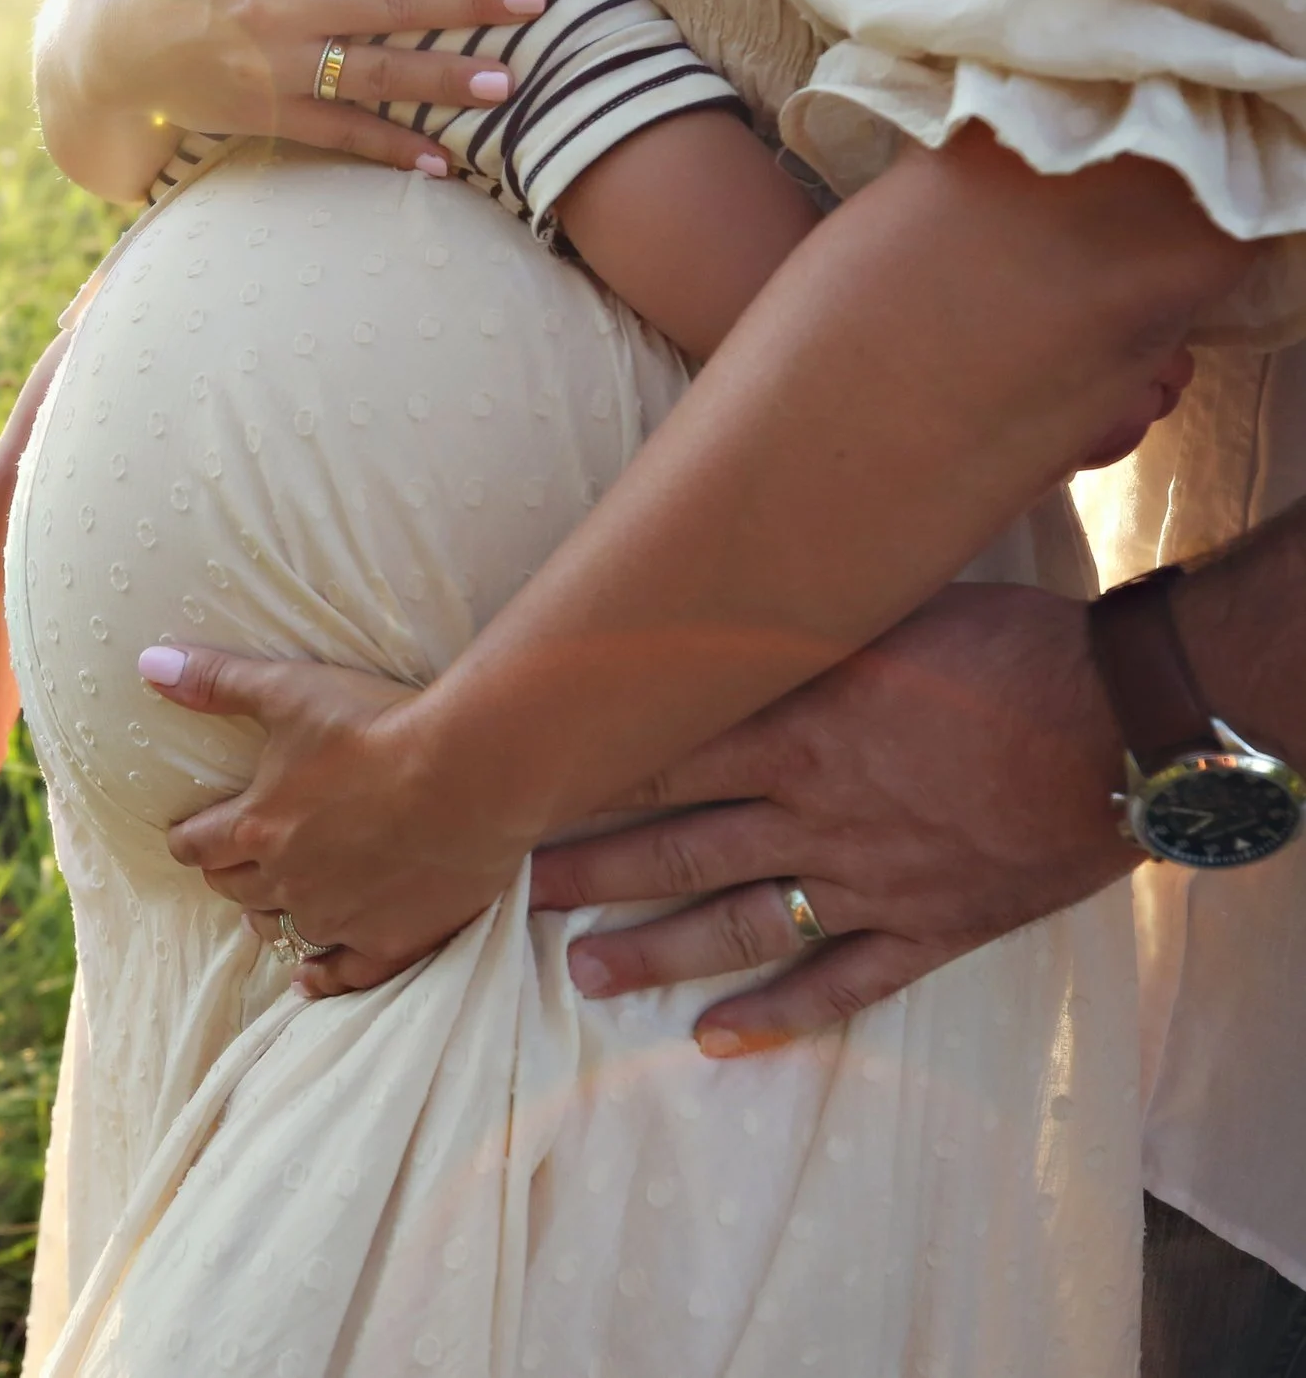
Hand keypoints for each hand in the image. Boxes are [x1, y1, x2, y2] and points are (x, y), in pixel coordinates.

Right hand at [40, 0, 546, 189]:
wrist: (119, 46)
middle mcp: (283, 0)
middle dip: (468, 0)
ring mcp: (279, 64)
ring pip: (377, 73)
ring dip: (446, 81)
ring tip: (505, 85)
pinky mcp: (271, 114)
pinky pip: (341, 133)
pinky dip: (390, 150)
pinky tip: (440, 164)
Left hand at [137, 644, 536, 996]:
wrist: (470, 773)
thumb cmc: (376, 726)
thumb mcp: (289, 690)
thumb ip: (218, 682)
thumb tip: (149, 663)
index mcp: (256, 828)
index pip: (196, 845)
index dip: (188, 838)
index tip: (188, 835)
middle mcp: (287, 882)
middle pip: (235, 888)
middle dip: (229, 872)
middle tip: (235, 860)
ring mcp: (339, 917)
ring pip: (283, 929)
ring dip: (272, 915)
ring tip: (271, 908)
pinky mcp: (392, 940)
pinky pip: (345, 975)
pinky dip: (323, 979)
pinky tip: (310, 980)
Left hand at [527, 583, 1147, 1055]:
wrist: (1126, 722)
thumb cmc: (1013, 647)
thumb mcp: (891, 610)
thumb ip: (806, 628)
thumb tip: (727, 600)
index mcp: (799, 728)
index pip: (660, 756)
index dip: (582, 777)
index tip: (515, 792)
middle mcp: (815, 811)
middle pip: (676, 844)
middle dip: (588, 867)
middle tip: (512, 890)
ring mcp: (868, 879)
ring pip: (736, 921)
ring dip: (653, 949)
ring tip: (581, 971)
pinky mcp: (929, 927)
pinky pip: (841, 985)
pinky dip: (777, 1016)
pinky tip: (716, 1038)